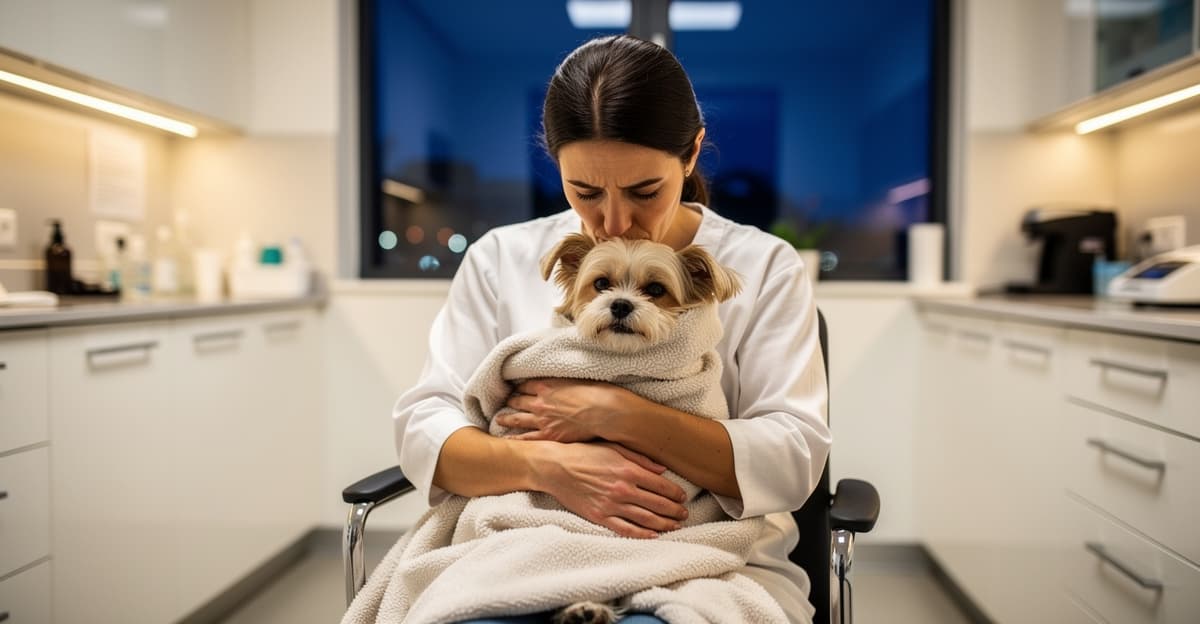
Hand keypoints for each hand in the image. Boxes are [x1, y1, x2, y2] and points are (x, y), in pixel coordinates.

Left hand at [499, 378, 627, 442]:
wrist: (604, 412)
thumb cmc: (597, 393)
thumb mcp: (577, 379)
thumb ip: (563, 381)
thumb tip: (559, 379)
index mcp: (546, 385)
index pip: (525, 385)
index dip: (519, 386)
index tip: (515, 388)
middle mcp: (540, 402)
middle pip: (518, 400)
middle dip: (510, 400)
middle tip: (504, 401)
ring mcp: (542, 420)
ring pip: (517, 418)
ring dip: (506, 418)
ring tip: (499, 419)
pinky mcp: (548, 435)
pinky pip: (527, 438)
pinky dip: (515, 438)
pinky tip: (507, 439)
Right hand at [532, 441, 688, 538]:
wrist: (554, 467)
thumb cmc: (583, 453)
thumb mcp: (613, 448)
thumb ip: (639, 458)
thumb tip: (662, 469)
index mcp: (628, 470)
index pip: (661, 485)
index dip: (675, 493)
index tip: (683, 497)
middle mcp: (623, 489)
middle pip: (657, 504)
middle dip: (674, 511)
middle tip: (684, 514)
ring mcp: (611, 505)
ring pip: (645, 519)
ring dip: (664, 523)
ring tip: (675, 526)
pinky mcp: (600, 517)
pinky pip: (625, 529)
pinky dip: (642, 534)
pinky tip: (654, 535)